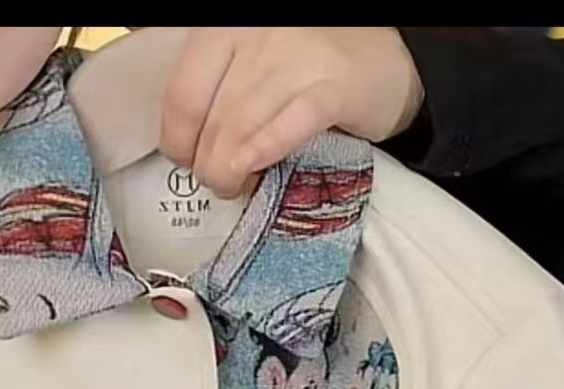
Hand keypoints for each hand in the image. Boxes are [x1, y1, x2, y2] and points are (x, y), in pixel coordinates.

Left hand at [159, 27, 423, 197]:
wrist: (386, 60)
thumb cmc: (307, 67)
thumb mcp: (250, 61)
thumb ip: (214, 86)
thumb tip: (179, 138)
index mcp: (227, 28)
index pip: (182, 95)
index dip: (177, 140)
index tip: (188, 160)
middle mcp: (258, 36)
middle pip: (211, 120)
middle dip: (206, 165)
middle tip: (218, 181)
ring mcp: (297, 59)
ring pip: (240, 130)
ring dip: (230, 171)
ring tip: (238, 185)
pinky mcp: (333, 88)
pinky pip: (285, 131)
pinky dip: (263, 156)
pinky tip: (258, 172)